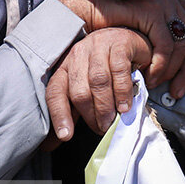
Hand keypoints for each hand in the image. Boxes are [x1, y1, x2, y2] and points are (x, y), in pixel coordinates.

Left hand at [45, 27, 152, 141]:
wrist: (131, 41)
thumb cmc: (108, 68)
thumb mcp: (88, 88)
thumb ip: (74, 112)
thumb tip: (52, 143)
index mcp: (66, 66)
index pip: (55, 91)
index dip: (59, 115)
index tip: (66, 136)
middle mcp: (78, 54)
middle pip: (78, 90)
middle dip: (90, 114)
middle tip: (102, 128)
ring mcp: (98, 46)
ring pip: (98, 81)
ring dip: (106, 106)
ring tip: (113, 120)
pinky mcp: (119, 44)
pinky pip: (119, 70)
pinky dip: (122, 91)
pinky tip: (125, 105)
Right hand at [54, 0, 184, 97]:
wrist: (85, 12)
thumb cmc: (111, 27)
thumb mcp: (142, 32)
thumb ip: (159, 40)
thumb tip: (178, 64)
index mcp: (172, 2)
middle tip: (181, 90)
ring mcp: (161, 3)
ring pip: (184, 44)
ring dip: (174, 70)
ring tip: (161, 86)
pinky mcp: (150, 11)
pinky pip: (166, 45)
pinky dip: (161, 65)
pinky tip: (151, 76)